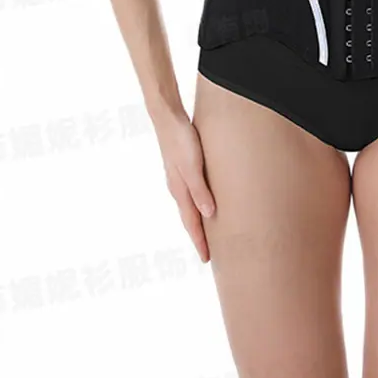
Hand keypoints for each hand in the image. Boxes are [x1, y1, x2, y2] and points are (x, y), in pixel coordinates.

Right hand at [154, 108, 215, 261]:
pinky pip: (191, 195)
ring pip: (190, 207)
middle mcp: (178, 188)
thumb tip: (210, 215)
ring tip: (207, 234)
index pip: (192, 223)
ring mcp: (178, 179)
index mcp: (181, 191)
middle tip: (208, 255)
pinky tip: (203, 204)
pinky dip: (198, 206)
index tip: (207, 260)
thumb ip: (201, 190)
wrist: (167, 118)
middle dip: (199, 237)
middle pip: (190, 219)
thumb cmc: (181, 140)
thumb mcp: (193, 167)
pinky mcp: (182, 169)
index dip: (200, 242)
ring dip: (198, 223)